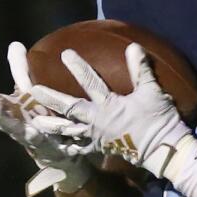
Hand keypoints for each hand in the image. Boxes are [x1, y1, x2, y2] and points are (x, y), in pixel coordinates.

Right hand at [0, 42, 90, 195]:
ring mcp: (29, 137)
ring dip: (6, 121)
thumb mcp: (30, 94)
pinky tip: (33, 131)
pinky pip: (42, 142)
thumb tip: (14, 43)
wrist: (62, 153)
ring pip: (14, 129)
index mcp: (8, 110)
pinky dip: (37, 137)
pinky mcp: (48, 148)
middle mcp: (15, 124)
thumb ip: (21, 71)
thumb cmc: (40, 120)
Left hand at [29, 44, 192, 179]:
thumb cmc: (158, 120)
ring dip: (52, 126)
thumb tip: (134, 46)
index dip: (78, 67)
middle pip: (70, 108)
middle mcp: (98, 122)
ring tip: (35, 122)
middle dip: (51, 98)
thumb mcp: (152, 92)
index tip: (65, 53)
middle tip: (32, 90)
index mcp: (109, 106)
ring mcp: (98, 137)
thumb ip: (141, 70)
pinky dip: (69, 147)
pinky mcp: (101, 148)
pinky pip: (81, 149)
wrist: (163, 150)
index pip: (90, 83)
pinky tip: (58, 146)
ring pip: (69, 131)